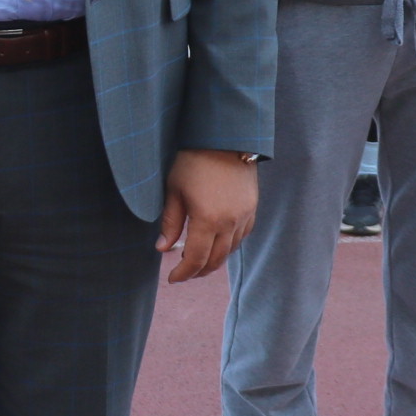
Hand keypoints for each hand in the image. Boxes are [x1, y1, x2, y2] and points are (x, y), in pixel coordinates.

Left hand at [156, 149, 255, 282]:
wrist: (224, 137)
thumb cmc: (193, 160)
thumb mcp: (174, 190)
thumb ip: (170, 222)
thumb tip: (163, 249)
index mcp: (207, 220)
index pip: (196, 259)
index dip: (184, 273)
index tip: (172, 278)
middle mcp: (229, 222)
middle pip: (215, 260)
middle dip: (199, 271)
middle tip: (184, 274)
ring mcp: (244, 216)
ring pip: (230, 250)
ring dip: (215, 260)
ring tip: (199, 262)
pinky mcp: (252, 208)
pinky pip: (242, 236)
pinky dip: (229, 245)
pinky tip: (218, 244)